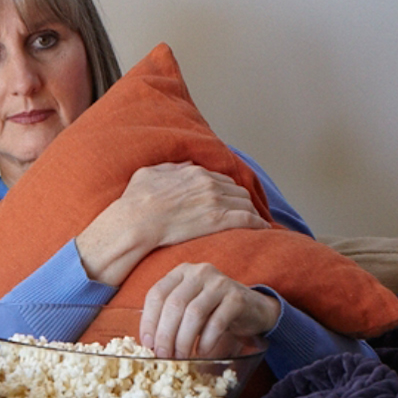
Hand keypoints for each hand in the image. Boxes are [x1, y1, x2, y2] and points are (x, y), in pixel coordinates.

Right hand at [117, 162, 268, 247]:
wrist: (134, 222)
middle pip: (237, 191)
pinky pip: (247, 219)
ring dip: (251, 213)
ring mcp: (215, 202)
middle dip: (242, 202)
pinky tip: (263, 230)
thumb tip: (182, 167)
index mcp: (195, 173)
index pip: (222, 179)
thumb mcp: (149, 174)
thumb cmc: (135, 201)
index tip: (230, 200)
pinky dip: (258, 224)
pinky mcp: (218, 221)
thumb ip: (170, 169)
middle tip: (245, 213)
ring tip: (255, 223)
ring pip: (245, 204)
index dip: (228, 191)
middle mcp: (209, 184)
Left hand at [139, 262, 279, 358]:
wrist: (253, 308)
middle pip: (174, 304)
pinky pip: (216, 322)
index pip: (157, 294)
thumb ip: (170, 317)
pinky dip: (206, 340)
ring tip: (181, 357)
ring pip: (194, 313)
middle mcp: (199, 272)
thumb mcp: (189, 307)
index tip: (147, 345)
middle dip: (165, 334)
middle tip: (163, 356)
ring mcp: (219, 283)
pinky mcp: (237, 298)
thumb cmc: (213, 311)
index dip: (148, 321)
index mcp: (181, 272)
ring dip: (184, 340)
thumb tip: (150, 345)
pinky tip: (201, 352)